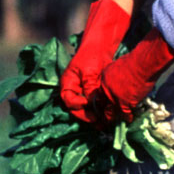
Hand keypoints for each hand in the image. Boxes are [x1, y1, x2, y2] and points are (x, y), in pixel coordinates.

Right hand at [59, 0, 130, 124]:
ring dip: (93, 117)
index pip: (68, 100)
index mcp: (67, 83)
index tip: (88, 105)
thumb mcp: (90, 71)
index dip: (78, 105)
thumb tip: (91, 102)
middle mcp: (72, 90)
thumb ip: (89, 87)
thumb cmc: (92, 56)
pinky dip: (98, 112)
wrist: (101, 48)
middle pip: (75, 109)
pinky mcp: (91, 94)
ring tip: (103, 124)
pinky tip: (106, 117)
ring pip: (84, 110)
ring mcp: (81, 93)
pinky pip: (92, 106)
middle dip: (86, 116)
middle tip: (98, 122)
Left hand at [94, 28, 173, 123]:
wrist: (142, 63)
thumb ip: (117, 74)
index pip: (100, 93)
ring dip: (113, 119)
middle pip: (102, 105)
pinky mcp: (124, 103)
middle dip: (104, 113)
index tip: (105, 104)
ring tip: (115, 123)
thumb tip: (122, 78)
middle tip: (106, 118)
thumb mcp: (120, 65)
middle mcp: (106, 90)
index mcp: (105, 79)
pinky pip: (125, 114)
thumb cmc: (135, 61)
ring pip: (111, 113)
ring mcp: (114, 98)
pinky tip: (130, 120)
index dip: (102, 100)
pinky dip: (128, 118)